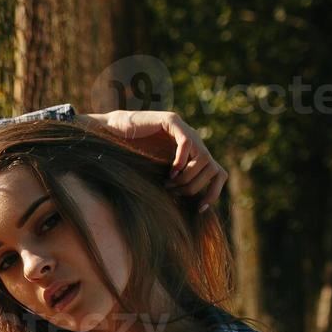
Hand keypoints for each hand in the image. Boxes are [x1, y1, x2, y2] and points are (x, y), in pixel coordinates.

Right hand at [79, 110, 226, 213]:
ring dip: (187, 177)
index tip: (200, 209)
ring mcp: (185, 130)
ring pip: (204, 159)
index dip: (213, 193)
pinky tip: (170, 172)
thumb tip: (186, 209)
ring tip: (168, 183)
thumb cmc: (132, 157)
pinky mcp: (172, 121)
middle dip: (195, 188)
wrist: (113, 133)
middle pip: (214, 169)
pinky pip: (186, 143)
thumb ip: (174, 184)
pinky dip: (181, 161)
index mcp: (194, 154)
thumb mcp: (158, 175)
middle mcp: (195, 142)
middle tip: (173, 193)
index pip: (218, 174)